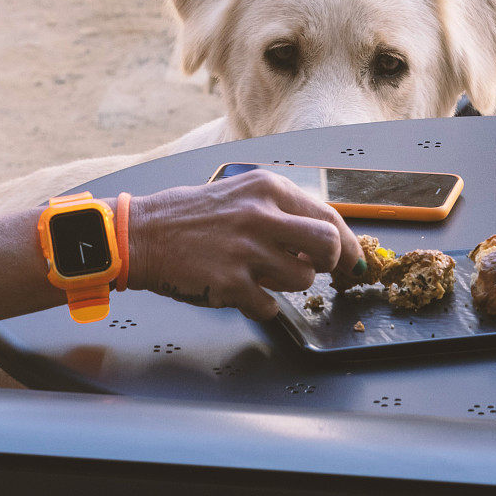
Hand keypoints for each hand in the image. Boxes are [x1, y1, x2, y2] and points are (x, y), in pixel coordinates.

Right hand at [126, 169, 363, 319]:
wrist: (142, 234)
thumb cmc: (194, 216)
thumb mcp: (243, 194)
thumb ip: (283, 211)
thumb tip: (326, 238)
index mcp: (269, 189)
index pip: (328, 216)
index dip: (348, 244)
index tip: (353, 261)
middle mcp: (262, 215)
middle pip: (327, 246)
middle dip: (329, 264)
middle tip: (314, 269)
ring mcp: (246, 250)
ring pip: (302, 280)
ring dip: (290, 286)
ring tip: (263, 275)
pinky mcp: (229, 282)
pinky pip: (269, 306)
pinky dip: (261, 305)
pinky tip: (242, 290)